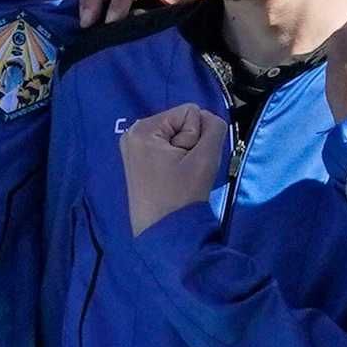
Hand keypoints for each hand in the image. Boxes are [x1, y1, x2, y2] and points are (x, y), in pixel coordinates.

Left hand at [114, 105, 231, 235]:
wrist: (166, 235)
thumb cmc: (183, 196)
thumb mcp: (205, 157)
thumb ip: (213, 127)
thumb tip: (207, 118)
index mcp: (143, 129)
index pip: (189, 112)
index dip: (196, 136)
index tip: (187, 161)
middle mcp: (133, 133)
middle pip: (181, 122)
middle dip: (190, 144)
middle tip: (183, 171)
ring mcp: (132, 148)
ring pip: (176, 136)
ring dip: (185, 153)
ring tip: (178, 176)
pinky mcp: (137, 161)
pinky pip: (167, 148)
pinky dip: (176, 160)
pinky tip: (172, 178)